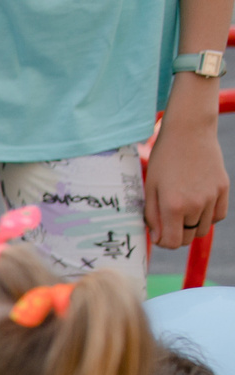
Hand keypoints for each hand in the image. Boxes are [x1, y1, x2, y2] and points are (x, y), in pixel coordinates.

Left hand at [149, 95, 230, 253]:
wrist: (189, 132)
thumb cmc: (164, 160)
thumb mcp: (150, 188)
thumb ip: (152, 216)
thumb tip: (159, 238)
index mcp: (173, 206)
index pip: (172, 242)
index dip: (163, 241)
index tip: (159, 231)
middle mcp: (196, 204)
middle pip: (188, 238)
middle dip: (176, 235)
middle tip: (168, 221)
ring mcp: (212, 196)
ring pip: (203, 229)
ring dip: (192, 226)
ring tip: (182, 210)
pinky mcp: (223, 188)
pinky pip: (218, 216)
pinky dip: (208, 216)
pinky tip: (198, 206)